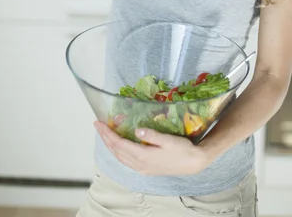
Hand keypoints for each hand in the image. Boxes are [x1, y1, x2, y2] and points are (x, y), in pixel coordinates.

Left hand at [95, 121, 209, 175]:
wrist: (193, 163)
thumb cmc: (182, 149)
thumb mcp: (169, 140)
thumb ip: (152, 135)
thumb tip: (137, 130)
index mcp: (143, 155)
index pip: (119, 143)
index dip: (107, 133)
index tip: (99, 123)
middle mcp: (139, 164)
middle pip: (116, 151)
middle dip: (105, 138)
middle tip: (98, 125)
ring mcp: (141, 168)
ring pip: (120, 157)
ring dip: (110, 145)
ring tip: (105, 133)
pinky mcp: (145, 168)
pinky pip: (126, 160)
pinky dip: (118, 152)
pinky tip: (118, 146)